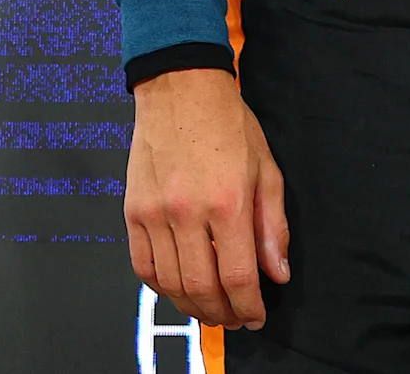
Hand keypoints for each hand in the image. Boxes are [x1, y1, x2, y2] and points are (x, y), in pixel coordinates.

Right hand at [125, 67, 289, 327]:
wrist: (181, 90)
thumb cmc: (229, 125)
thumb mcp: (267, 170)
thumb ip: (273, 227)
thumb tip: (277, 273)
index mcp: (228, 203)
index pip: (239, 276)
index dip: (249, 306)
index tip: (256, 316)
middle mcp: (187, 213)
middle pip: (201, 288)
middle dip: (221, 313)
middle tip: (235, 318)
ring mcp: (154, 214)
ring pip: (169, 283)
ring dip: (191, 306)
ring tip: (210, 308)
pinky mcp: (132, 211)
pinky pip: (142, 265)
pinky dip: (160, 286)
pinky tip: (178, 287)